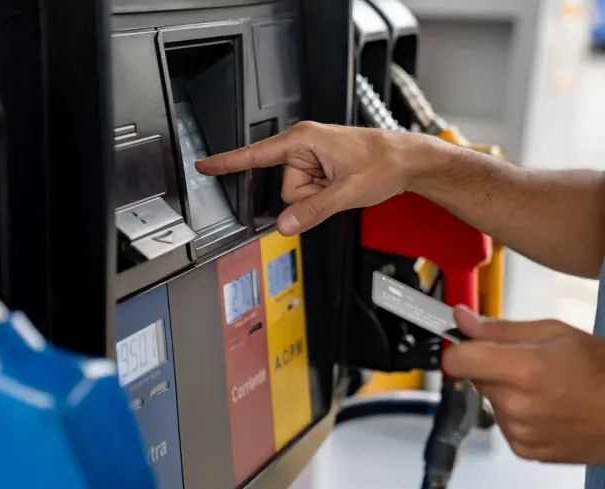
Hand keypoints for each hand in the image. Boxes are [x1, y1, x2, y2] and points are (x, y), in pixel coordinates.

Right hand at [195, 122, 439, 235]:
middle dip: (307, 197)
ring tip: (343, 184)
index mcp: (303, 140)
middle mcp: (302, 146)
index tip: (203, 165)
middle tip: (336, 188)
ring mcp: (310, 157)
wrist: (407, 160)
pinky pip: (308, 193)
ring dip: (318, 197)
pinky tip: (342, 185)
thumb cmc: (383, 162)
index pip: (256, 155)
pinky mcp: (317, 167)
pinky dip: (323, 195)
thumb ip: (312, 211)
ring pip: (296, 194)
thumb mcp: (347, 192)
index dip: (227, 162)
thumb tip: (283, 226)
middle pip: (284, 188)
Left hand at [443, 306, 604, 463]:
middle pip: (474, 378)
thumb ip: (499, 329)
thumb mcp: (552, 333)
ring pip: (490, 401)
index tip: (463, 344)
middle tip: (523, 363)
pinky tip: (546, 407)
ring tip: (543, 387)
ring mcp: (519, 431)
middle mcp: (516, 405)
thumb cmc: (601, 369)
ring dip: (505, 392)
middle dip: (490, 367)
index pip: (457, 361)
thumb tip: (461, 319)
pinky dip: (518, 415)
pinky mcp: (525, 450)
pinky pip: (505, 424)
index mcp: (522, 370)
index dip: (457, 349)